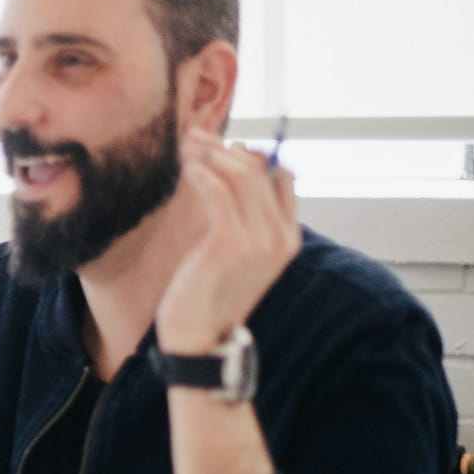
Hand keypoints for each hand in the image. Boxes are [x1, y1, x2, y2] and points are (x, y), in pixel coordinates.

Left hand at [156, 128, 300, 353]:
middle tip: (195, 135)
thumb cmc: (208, 294)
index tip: (222, 146)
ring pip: (240, 175)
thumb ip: (240, 221)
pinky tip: (187, 166)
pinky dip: (202, 172)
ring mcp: (259, 240)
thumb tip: (228, 178)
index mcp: (287, 238)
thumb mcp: (232, 255)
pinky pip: (219, 191)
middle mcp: (280, 237)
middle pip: (260, 170)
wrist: (198, 338)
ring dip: (210, 153)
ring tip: (186, 144)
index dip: (254, 155)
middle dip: (225, 147)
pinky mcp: (230, 242)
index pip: (282, 178)